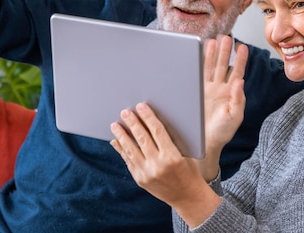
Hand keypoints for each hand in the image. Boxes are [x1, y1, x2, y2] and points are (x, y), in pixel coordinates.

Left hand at [110, 103, 219, 226]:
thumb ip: (169, 140)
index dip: (148, 117)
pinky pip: (128, 161)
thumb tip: (151, 123)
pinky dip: (121, 150)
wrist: (186, 196)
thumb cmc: (188, 171)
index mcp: (172, 156)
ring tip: (115, 125)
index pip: (157, 131)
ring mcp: (147, 174)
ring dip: (122, 136)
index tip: (141, 106)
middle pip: (142, 139)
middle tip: (125, 112)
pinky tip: (116, 141)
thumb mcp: (183, 153)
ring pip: (131, 150)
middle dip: (132, 123)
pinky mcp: (140, 180)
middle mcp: (157, 165)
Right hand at [199, 35, 247, 179]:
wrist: (203, 143)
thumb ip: (238, 99)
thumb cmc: (221, 133)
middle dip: (225, 51)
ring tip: (214, 40)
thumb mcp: (234, 116)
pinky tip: (199, 53)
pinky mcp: (196, 92)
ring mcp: (207, 89)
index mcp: (232, 94)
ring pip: (210, 67)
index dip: (241, 60)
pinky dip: (198, 63)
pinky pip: (198, 74)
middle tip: (226, 37)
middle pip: (223, 65)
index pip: (238, 72)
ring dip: (213, 53)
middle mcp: (220, 89)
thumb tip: (240, 82)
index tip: (242, 47)